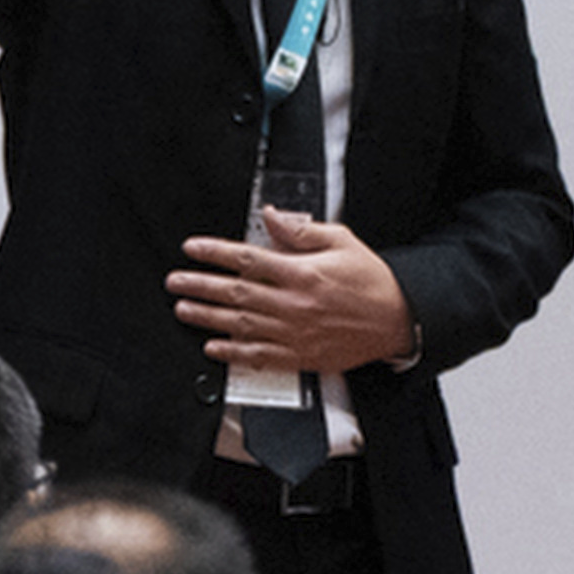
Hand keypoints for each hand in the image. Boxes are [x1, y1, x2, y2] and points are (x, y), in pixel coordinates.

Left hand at [170, 211, 412, 375]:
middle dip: (200, 286)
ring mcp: (294, 332)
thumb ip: (301, 231)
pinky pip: (258, 356)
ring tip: (183, 310)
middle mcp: (294, 303)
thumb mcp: (342, 242)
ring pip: (240, 325)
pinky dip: (232, 353)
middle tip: (175, 282)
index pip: (247, 259)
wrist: (397, 320)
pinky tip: (213, 347)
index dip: (214, 252)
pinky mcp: (299, 355)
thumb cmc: (371, 281)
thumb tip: (272, 216)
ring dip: (207, 317)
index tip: (192, 249)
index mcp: (302, 272)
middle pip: (235, 293)